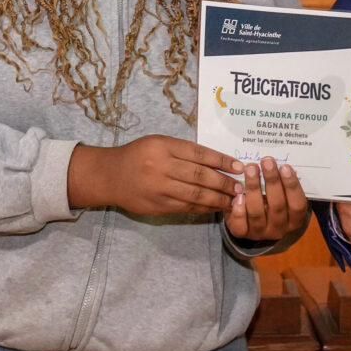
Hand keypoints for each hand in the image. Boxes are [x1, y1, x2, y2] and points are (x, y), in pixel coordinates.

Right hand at [68, 136, 241, 216]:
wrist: (110, 176)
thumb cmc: (137, 155)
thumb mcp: (158, 142)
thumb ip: (183, 150)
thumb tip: (216, 161)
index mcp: (163, 146)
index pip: (199, 153)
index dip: (222, 161)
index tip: (238, 167)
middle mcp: (161, 166)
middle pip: (200, 176)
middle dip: (223, 183)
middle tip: (239, 187)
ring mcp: (159, 188)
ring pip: (195, 195)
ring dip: (217, 199)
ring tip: (233, 200)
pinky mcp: (158, 205)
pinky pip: (186, 207)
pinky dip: (203, 208)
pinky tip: (215, 207)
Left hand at [223, 157, 308, 241]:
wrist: (253, 222)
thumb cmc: (271, 201)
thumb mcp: (281, 195)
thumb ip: (281, 183)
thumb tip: (276, 162)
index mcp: (295, 219)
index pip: (297, 204)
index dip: (292, 186)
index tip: (285, 167)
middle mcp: (279, 228)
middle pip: (277, 206)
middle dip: (272, 181)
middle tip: (266, 161)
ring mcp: (261, 232)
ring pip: (257, 212)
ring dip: (253, 188)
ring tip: (250, 169)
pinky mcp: (243, 234)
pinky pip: (241, 225)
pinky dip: (239, 211)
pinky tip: (237, 195)